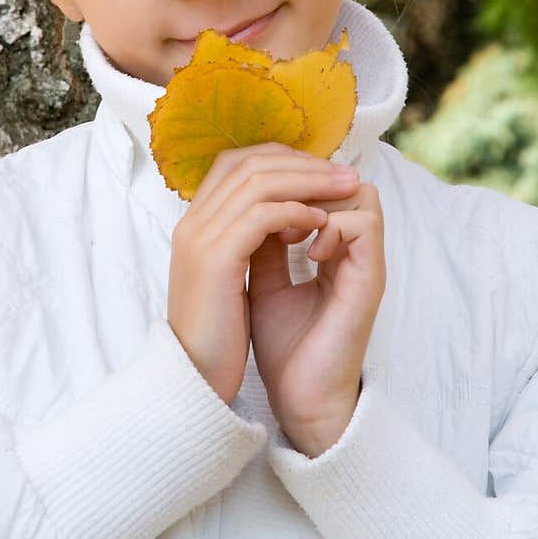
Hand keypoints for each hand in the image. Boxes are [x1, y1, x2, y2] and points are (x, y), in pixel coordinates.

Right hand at [167, 143, 356, 405]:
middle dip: (303, 163)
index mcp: (194, 224)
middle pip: (249, 163)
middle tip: (345, 173)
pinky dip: (296, 211)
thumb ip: (251, 241)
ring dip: (308, 181)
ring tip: (345, 189)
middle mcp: (192, 222)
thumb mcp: (233, 277)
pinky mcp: (216, 259)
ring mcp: (199, 238)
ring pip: (258, 182)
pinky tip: (321, 221)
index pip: (235, 162)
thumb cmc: (218, 335)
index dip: (282, 159)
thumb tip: (288, 212)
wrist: (194, 378)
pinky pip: (262, 216)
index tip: (322, 171)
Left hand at [247, 160, 385, 456]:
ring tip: (288, 231)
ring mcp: (365, 263)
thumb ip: (263, 242)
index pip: (324, 188)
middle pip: (345, 180)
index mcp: (330, 250)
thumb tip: (247, 202)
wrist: (297, 397)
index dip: (293, 182)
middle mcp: (352, 251)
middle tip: (274, 205)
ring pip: (361, 193)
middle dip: (305, 184)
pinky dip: (332, 227)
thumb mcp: (263, 283)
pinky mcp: (370, 279)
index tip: (259, 204)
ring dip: (319, 203)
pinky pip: (364, 223)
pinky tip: (305, 251)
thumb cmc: (284, 348)